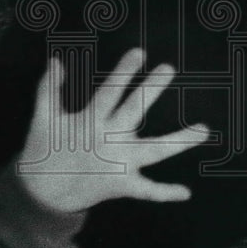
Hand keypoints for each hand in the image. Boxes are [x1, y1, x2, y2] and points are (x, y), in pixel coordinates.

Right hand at [16, 48, 208, 213]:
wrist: (41, 195)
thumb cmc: (43, 151)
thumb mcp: (43, 119)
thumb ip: (49, 89)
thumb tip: (55, 61)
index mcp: (89, 121)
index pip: (110, 91)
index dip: (124, 72)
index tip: (140, 52)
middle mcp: (108, 139)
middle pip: (134, 111)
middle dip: (151, 90)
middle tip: (169, 68)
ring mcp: (117, 163)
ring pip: (154, 151)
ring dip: (179, 141)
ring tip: (205, 130)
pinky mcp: (121, 185)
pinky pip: (146, 190)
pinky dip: (165, 193)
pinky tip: (186, 192)